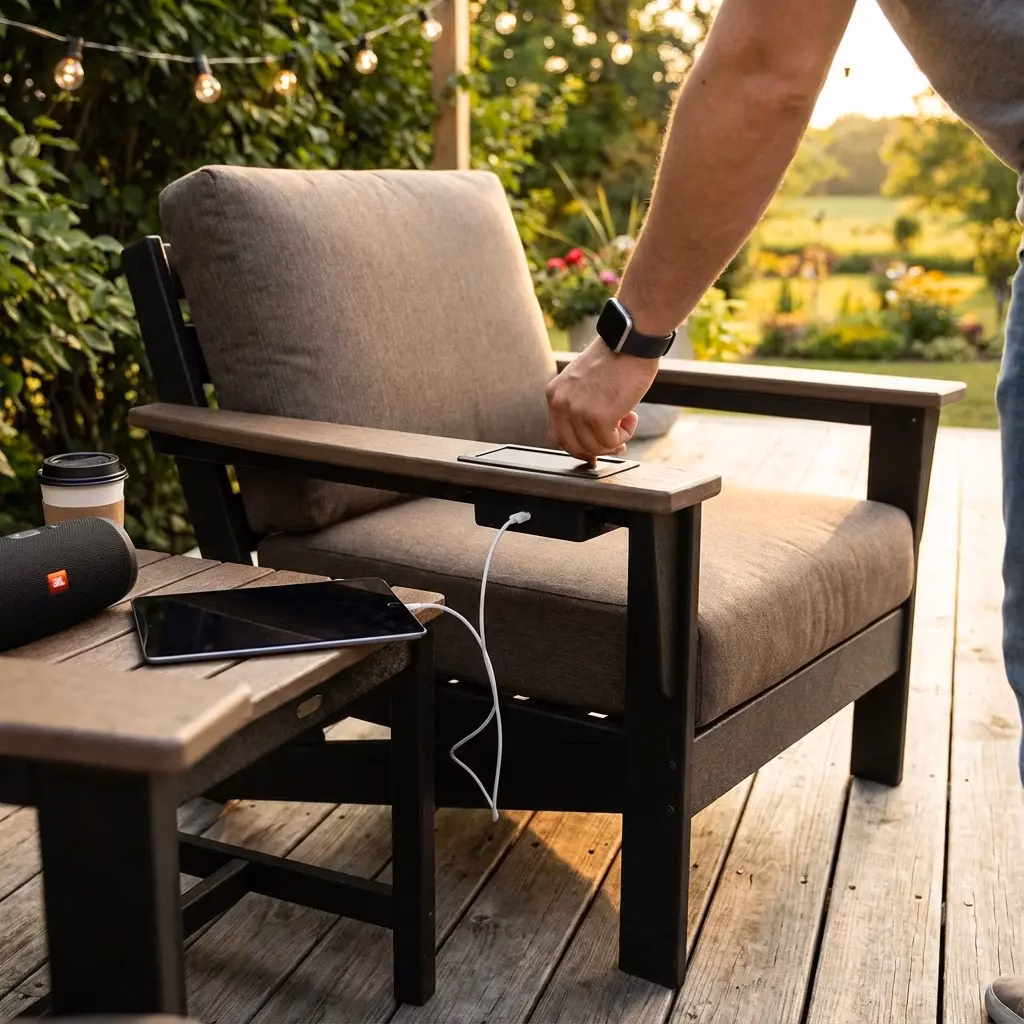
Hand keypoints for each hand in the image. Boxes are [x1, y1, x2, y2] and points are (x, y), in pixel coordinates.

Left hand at [546, 338, 657, 462]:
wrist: (630, 341)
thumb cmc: (614, 357)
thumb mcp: (582, 381)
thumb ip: (579, 405)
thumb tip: (590, 436)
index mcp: (554, 394)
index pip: (559, 435)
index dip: (578, 449)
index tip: (593, 453)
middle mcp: (561, 404)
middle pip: (575, 446)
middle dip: (598, 449)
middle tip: (618, 443)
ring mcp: (578, 411)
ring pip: (596, 447)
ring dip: (616, 439)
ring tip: (628, 419)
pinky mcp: (599, 417)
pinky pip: (612, 442)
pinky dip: (626, 435)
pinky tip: (632, 416)